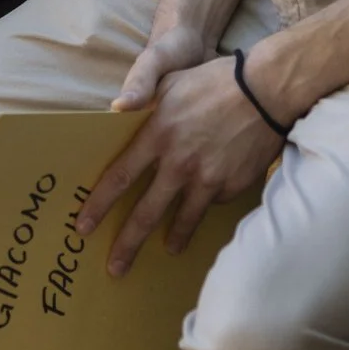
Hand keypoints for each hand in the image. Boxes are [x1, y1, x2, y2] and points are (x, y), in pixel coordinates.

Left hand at [75, 42, 289, 276]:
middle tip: (114, 268)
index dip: (99, 205)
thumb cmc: (212, 81)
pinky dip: (204, 205)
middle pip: (146, 212)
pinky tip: (203, 205)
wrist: (265, 91)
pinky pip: (211, 203)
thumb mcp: (168, 82)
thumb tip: (115, 109)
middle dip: (127, 244)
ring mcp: (207, 178)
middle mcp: (178, 163)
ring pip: (182, 219)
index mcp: (157, 135)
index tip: (83, 226)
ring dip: (172, 238)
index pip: (119, 178)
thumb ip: (141, 100)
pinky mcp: (231, 186)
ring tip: (166, 250)